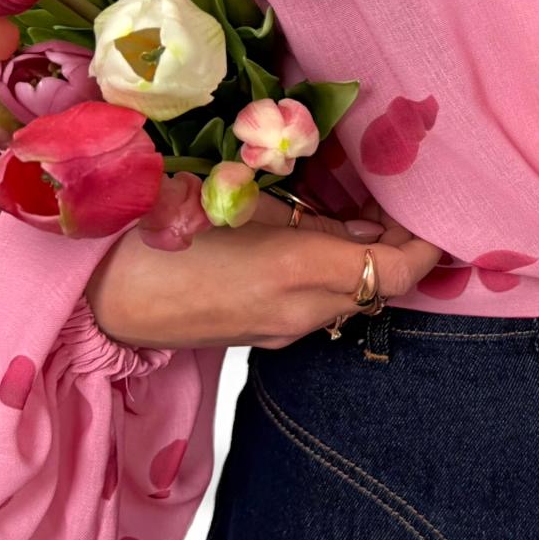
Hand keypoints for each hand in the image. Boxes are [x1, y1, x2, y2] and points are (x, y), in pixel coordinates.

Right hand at [84, 189, 443, 352]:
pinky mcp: (263, 339)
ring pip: (351, 298)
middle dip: (398, 247)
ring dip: (364, 261)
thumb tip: (360, 223)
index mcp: (297, 269)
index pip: (396, 269)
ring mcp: (282, 333)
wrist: (98, 297)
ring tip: (356, 212)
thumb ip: (308, 216)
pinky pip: (318, 308)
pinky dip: (332, 276)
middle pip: (380, 286)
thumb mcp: (239, 203)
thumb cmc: (161, 233)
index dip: (428, 244)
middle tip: (397, 200)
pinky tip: (314, 240)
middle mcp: (301, 312)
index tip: (439, 214)